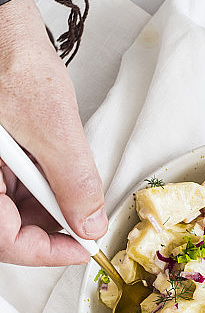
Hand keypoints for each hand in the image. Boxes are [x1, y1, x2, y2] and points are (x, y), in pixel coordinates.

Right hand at [0, 0, 107, 265]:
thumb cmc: (11, 60)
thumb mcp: (54, 130)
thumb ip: (74, 184)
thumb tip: (89, 225)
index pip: (7, 243)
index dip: (49, 253)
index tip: (85, 247)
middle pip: (7, 227)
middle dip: (51, 227)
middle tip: (85, 218)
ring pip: (10, 206)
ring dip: (46, 205)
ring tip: (73, 187)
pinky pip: (9, 182)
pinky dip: (37, 183)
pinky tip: (55, 168)